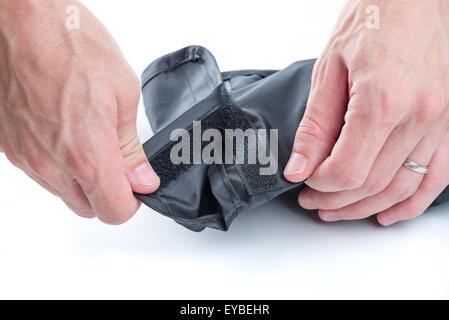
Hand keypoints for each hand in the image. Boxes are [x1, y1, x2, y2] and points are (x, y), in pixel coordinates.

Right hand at [0, 1, 159, 223]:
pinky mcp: (9, 147)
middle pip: (88, 208)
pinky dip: (58, 165)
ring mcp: (26, 158)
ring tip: (89, 139)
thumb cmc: (70, 45)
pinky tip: (66, 133)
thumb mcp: (122, 95)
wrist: (20, 19)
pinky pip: (40, 173)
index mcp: (87, 157)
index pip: (114, 211)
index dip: (131, 202)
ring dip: (82, 180)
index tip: (137, 185)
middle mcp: (52, 165)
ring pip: (63, 193)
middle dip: (108, 194)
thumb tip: (141, 178)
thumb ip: (131, 147)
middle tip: (118, 162)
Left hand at [284, 0, 448, 225]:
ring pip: (403, 187)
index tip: (304, 183)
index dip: (320, 185)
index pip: (348, 170)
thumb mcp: (329, 69)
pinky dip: (411, 202)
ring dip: (367, 207)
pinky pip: (436, 176)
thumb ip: (315, 125)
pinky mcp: (448, 122)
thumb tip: (299, 166)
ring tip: (339, 211)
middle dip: (336, 200)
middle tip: (313, 200)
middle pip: (373, 183)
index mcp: (383, 100)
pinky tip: (388, 212)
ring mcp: (440, 121)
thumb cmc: (374, 19)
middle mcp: (419, 115)